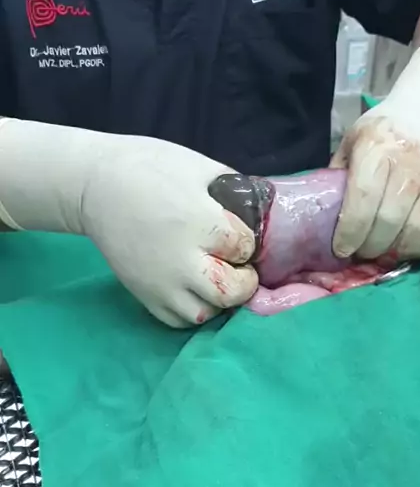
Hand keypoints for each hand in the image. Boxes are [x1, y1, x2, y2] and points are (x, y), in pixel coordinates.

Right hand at [81, 139, 257, 326]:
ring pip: (204, 313)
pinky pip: (176, 320)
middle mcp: (182, 261)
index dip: (247, 242)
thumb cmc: (149, 167)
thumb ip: (232, 189)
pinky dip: (192, 310)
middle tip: (238, 267)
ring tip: (215, 280)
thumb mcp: (198, 166)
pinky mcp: (143, 294)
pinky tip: (194, 290)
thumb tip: (258, 208)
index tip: (239, 236)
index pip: (244, 248)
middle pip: (230, 292)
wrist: (94, 186)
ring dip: (218, 301)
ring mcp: (160, 283)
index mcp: (199, 223)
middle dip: (243, 281)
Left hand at [331, 39, 419, 260]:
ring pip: (414, 234)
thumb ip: (339, 174)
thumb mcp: (354, 140)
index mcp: (378, 147)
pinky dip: (417, 248)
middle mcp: (411, 164)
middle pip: (387, 222)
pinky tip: (404, 244)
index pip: (363, 200)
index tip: (341, 249)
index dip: (350, 232)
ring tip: (381, 251)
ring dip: (393, 251)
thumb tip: (322, 217)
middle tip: (360, 252)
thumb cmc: (386, 131)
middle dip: (369, 246)